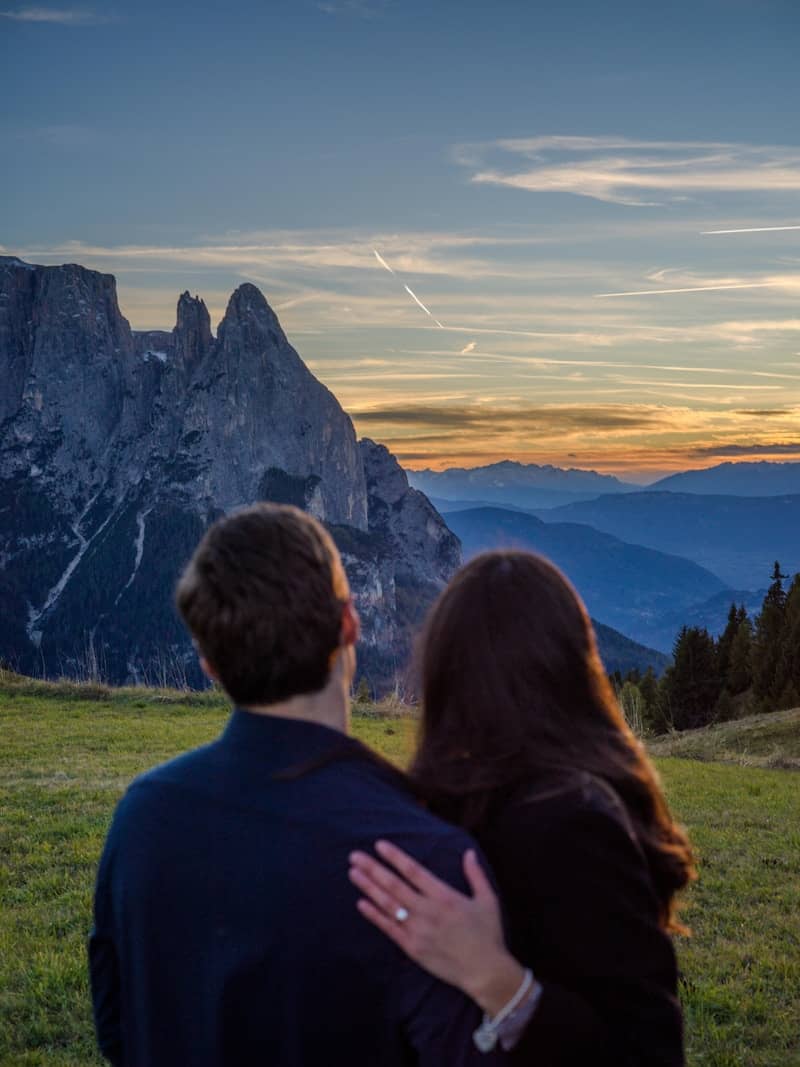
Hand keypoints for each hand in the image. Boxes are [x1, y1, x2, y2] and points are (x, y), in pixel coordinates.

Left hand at [348, 840, 525, 1015]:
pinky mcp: (412, 948)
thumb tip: (467, 852)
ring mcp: (418, 930)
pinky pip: (389, 929)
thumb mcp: (487, 900)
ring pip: (388, 905)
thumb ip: (475, 875)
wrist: (485, 972)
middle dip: (373, 869)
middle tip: (354, 856)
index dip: (395, 857)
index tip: (379, 845)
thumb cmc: (488, 934)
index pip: (414, 871)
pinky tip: (360, 903)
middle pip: (394, 885)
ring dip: (369, 888)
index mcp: (444, 896)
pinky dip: (374, 915)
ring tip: (353, 873)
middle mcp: (427, 911)